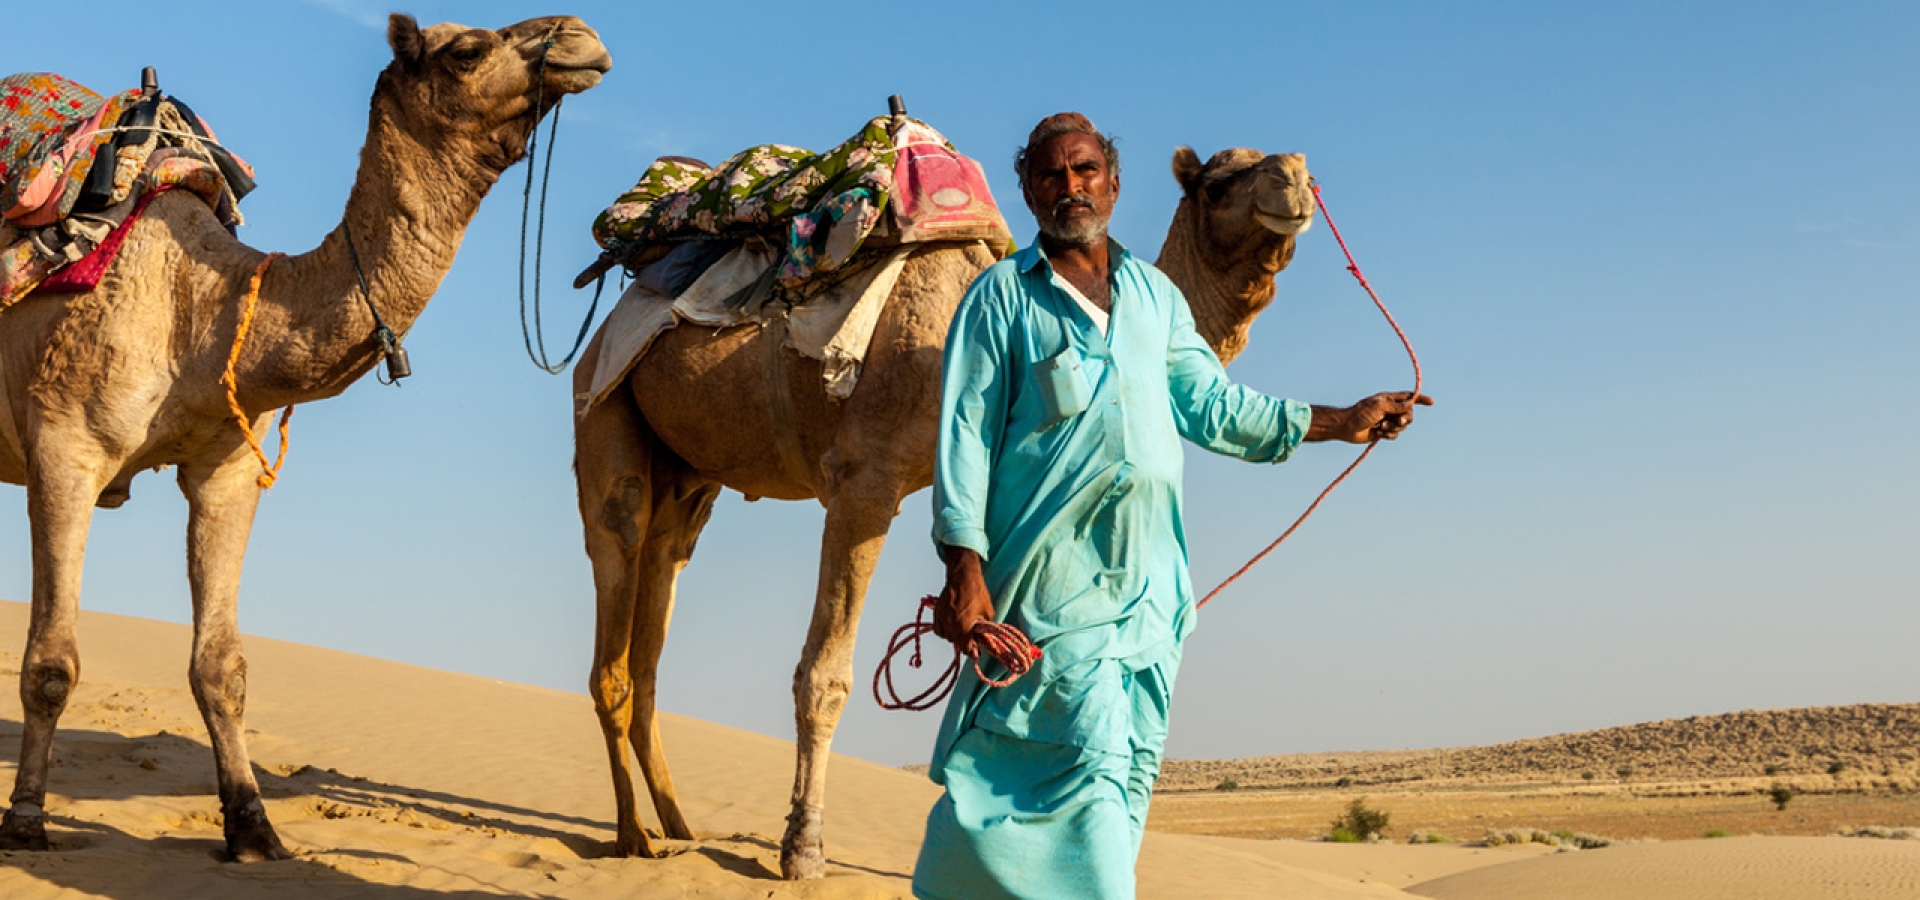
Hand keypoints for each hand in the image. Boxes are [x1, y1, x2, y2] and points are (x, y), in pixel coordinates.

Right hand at [934, 547, 994, 646]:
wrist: (963, 576)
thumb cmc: (977, 593)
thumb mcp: (987, 612)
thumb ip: (984, 629)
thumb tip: (983, 638)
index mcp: (963, 627)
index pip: (965, 648)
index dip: (972, 650)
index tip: (976, 649)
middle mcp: (950, 625)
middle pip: (955, 642)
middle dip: (963, 641)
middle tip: (971, 635)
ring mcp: (941, 618)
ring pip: (945, 636)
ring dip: (953, 635)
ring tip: (961, 628)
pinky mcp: (936, 612)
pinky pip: (938, 628)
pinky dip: (944, 629)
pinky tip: (951, 623)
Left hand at [1307, 391, 1433, 443]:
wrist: (1346, 428)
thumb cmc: (1360, 413)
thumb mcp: (1379, 407)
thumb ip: (1396, 406)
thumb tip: (1410, 403)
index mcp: (1389, 399)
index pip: (1408, 397)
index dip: (1420, 399)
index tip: (1431, 402)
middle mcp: (1389, 409)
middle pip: (1408, 414)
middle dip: (1405, 419)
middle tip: (1397, 421)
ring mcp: (1387, 420)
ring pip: (1402, 426)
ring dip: (1393, 428)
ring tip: (1381, 427)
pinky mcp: (1383, 432)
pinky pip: (1395, 435)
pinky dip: (1389, 435)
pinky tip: (1378, 434)